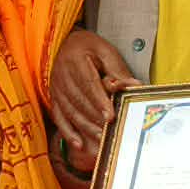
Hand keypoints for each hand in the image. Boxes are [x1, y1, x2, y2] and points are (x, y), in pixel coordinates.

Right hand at [48, 30, 135, 158]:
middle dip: (95, 118)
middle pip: (79, 101)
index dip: (99, 101)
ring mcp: (56, 89)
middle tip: (110, 132)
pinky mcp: (54, 98)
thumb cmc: (88, 47)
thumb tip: (135, 86)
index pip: (88, 84)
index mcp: (76, 60)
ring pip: (70, 112)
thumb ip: (118, 70)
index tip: (110, 116)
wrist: (64, 44)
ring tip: (101, 139)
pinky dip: (68, 133)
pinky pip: (59, 118)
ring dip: (86, 127)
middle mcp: (62, 75)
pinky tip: (79, 144)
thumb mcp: (105, 51)